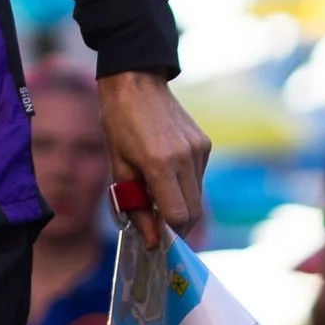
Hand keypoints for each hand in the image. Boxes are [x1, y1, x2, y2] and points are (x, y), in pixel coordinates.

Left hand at [96, 71, 209, 245]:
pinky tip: (167, 171)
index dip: (168, 233)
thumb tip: (150, 241)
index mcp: (159, 164)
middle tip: (158, 225)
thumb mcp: (118, 167)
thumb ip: (135, 206)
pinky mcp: (205, 143)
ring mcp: (199, 149)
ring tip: (158, 192)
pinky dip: (185, 185)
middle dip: (178, 226)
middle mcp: (185, 157)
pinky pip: (199, 177)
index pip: (177, 216)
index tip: (155, 239)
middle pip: (194, 212)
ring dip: (181, 204)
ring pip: (199, 196)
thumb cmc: (119, 124)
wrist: (137, 83)